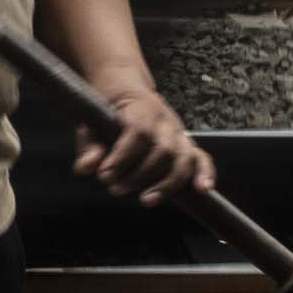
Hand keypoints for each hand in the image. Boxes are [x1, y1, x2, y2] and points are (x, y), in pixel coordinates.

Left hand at [72, 74, 212, 203]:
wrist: (127, 92)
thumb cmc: (108, 112)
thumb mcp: (92, 123)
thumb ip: (89, 145)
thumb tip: (87, 167)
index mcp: (142, 109)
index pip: (138, 132)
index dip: (123, 156)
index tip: (105, 175)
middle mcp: (165, 121)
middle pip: (163, 150)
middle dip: (140, 175)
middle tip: (115, 189)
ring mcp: (179, 134)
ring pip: (184, 159)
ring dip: (167, 184)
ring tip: (146, 201)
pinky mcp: (187, 146)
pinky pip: (203, 159)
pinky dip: (205, 174)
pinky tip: (203, 190)